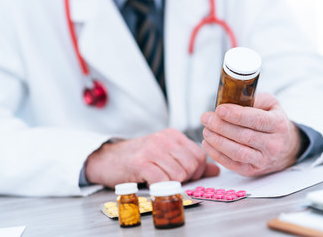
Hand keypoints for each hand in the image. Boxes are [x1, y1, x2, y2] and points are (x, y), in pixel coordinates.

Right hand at [85, 128, 219, 187]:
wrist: (108, 158)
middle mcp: (164, 139)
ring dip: (170, 183)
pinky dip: (159, 186)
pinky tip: (151, 182)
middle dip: (185, 178)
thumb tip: (215, 170)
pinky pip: (162, 180)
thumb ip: (191, 162)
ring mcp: (151, 149)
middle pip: (192, 165)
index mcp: (172, 135)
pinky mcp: (140, 163)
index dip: (197, 171)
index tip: (185, 175)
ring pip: (178, 174)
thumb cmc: (138, 158)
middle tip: (170, 179)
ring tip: (158, 179)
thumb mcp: (166, 155)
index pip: (199, 155)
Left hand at [201, 93, 300, 176]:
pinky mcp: (252, 170)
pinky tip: (207, 143)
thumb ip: (253, 99)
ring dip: (218, 141)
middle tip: (206, 118)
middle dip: (221, 127)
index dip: (237, 115)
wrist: (286, 148)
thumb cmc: (272, 122)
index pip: (257, 120)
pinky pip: (232, 164)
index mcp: (278, 124)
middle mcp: (273, 144)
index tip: (220, 109)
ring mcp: (263, 160)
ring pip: (238, 152)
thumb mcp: (270, 104)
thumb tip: (231, 98)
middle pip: (244, 136)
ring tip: (206, 130)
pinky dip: (217, 154)